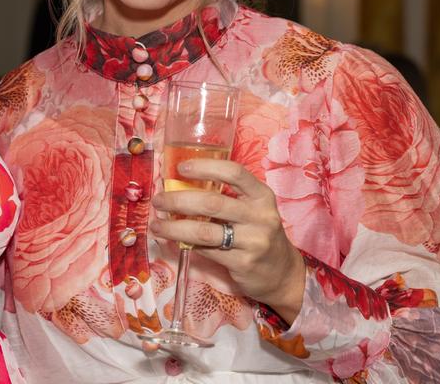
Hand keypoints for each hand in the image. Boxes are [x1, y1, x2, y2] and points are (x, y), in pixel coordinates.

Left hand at [149, 158, 306, 322]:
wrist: (282, 273)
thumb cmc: (259, 234)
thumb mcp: (252, 210)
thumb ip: (227, 198)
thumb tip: (180, 187)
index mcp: (262, 196)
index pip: (235, 173)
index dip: (206, 167)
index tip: (182, 168)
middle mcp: (260, 216)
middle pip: (212, 203)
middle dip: (178, 200)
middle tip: (159, 200)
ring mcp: (253, 241)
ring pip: (205, 231)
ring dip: (174, 227)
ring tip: (156, 225)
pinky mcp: (243, 263)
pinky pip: (206, 251)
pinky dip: (186, 244)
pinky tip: (174, 241)